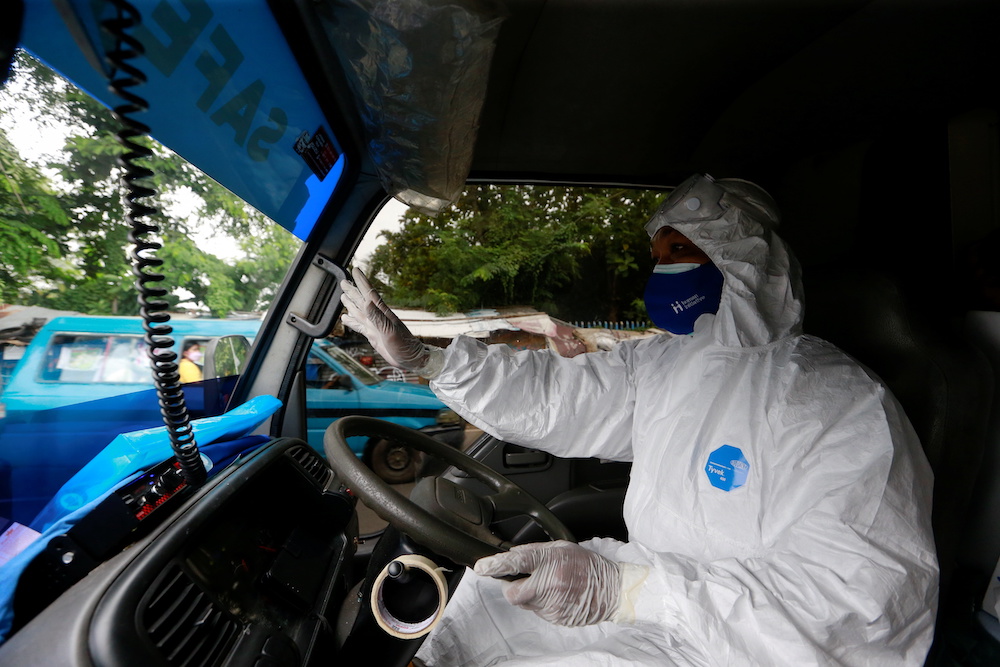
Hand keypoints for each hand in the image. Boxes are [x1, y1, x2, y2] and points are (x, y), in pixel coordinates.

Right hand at [340, 268, 429, 371]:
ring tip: (343, 296)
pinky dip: (351, 321)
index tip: (355, 269)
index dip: (362, 281)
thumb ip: (378, 318)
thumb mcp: (391, 332)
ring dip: (351, 303)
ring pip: (359, 311)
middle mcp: (377, 317)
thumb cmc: (405, 346)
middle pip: (362, 300)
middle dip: (353, 290)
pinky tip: (345, 318)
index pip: (369, 293)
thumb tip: (366, 302)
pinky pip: (359, 326)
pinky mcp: (373, 335)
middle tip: (343, 281)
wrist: (411, 360)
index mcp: (382, 313)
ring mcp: (375, 326)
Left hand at [474, 541, 620, 626]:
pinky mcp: (555, 618)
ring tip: (548, 584)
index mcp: (551, 562)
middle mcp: (550, 584)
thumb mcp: (562, 547)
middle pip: (513, 593)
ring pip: (525, 603)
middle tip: (516, 579)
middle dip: (509, 586)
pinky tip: (556, 594)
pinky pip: (538, 611)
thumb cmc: (587, 566)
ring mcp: (552, 604)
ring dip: (529, 594)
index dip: (496, 565)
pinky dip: (541, 602)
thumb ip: (536, 550)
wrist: (611, 590)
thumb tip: (512, 555)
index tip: (481, 567)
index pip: (516, 562)